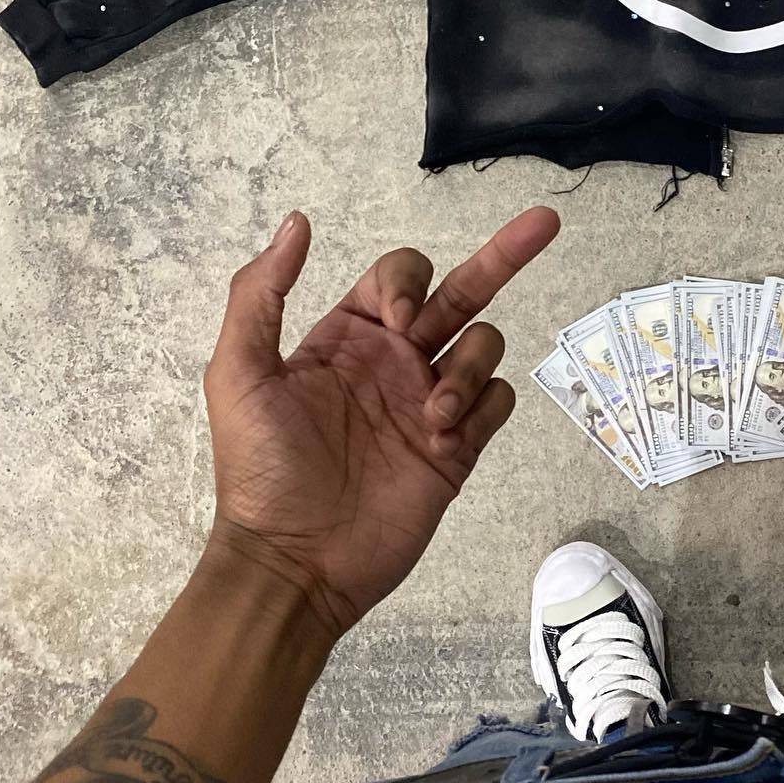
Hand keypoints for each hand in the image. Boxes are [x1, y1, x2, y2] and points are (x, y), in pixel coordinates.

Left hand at [202, 206, 560, 639]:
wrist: (295, 562)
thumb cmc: (260, 469)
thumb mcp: (239, 374)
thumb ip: (261, 293)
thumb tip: (298, 220)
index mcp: (349, 337)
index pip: (401, 276)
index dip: (407, 284)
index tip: (395, 321)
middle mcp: (398, 361)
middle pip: (465, 290)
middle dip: (503, 254)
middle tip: (544, 222)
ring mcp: (432, 403)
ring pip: (486, 346)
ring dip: (470, 368)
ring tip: (435, 414)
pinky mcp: (459, 448)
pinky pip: (499, 402)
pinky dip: (483, 407)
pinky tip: (445, 436)